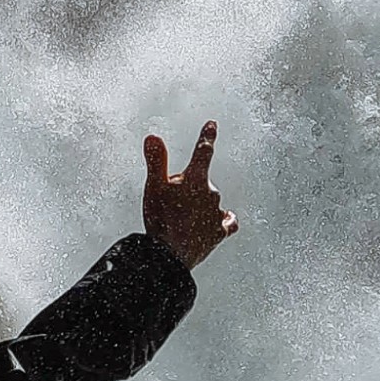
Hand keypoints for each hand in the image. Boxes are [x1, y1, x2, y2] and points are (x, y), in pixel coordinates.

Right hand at [142, 121, 238, 268]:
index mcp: (195, 179)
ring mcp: (216, 213)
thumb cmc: (161, 220)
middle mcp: (211, 193)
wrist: (170, 255)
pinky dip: (221, 221)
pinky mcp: (219, 233)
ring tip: (182, 220)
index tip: (212, 125)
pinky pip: (226, 222)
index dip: (207, 136)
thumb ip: (156, 161)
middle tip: (169, 204)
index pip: (203, 151)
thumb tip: (153, 137)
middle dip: (188, 188)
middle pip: (201, 182)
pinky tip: (214, 224)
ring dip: (200, 206)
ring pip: (210, 202)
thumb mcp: (153, 187)